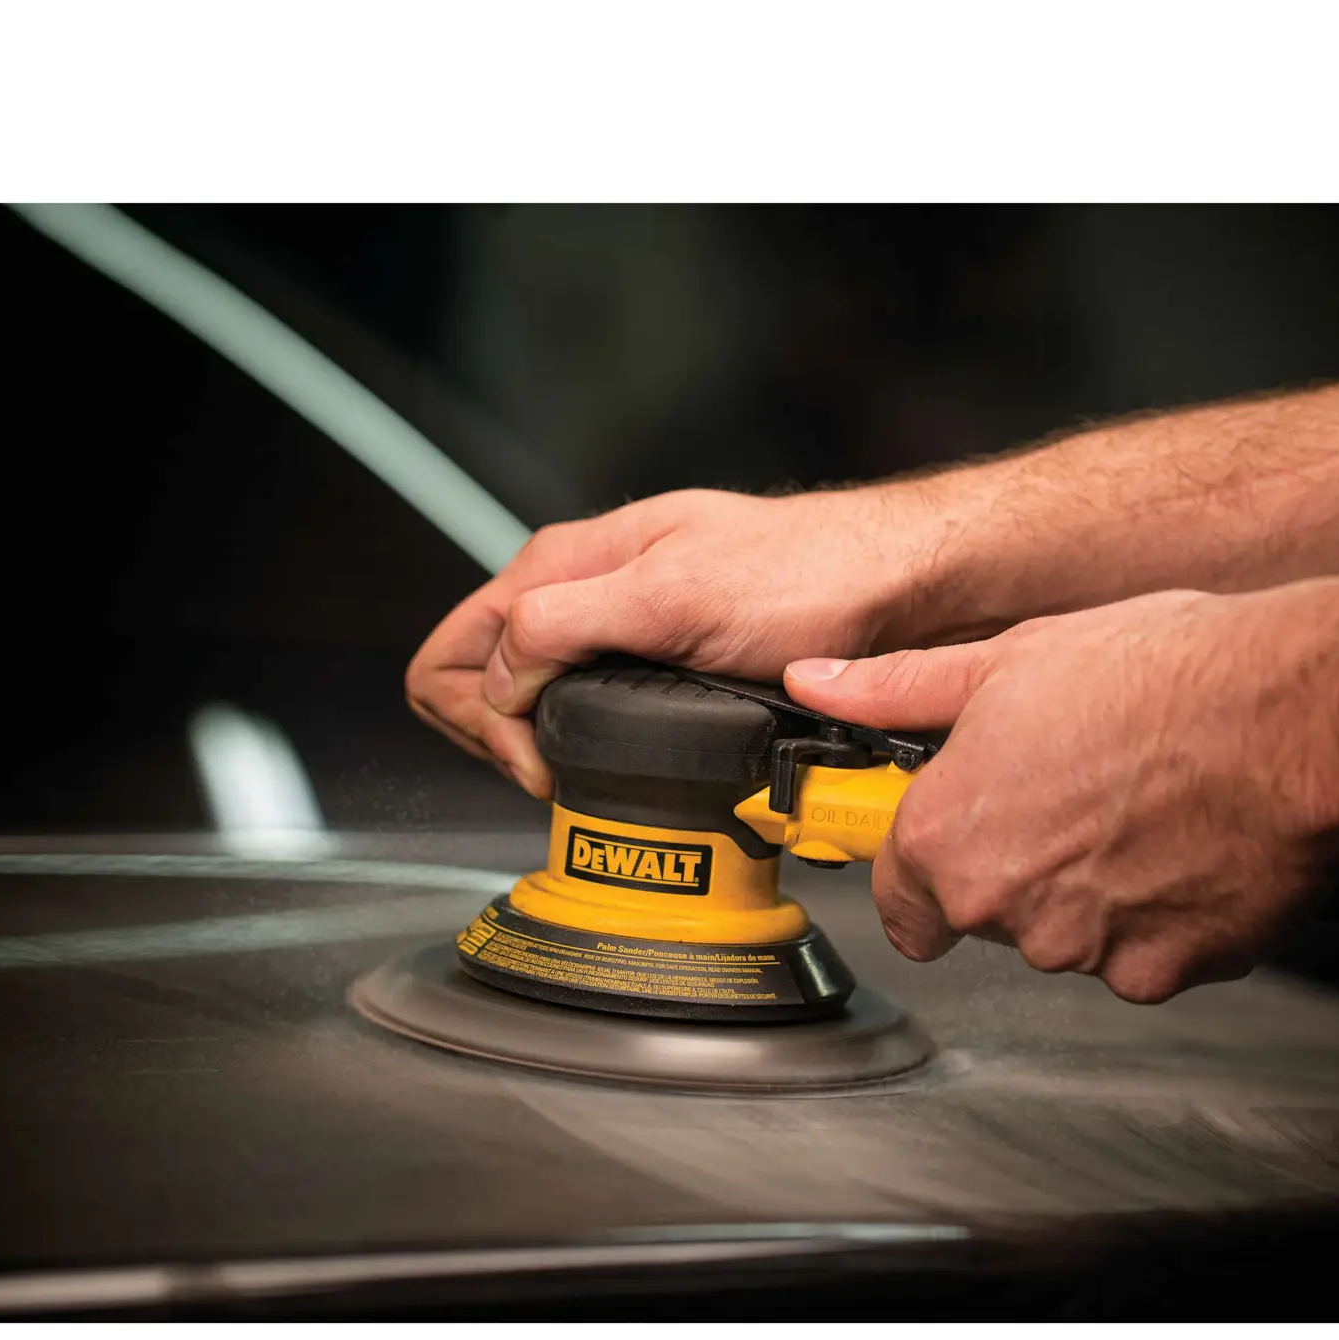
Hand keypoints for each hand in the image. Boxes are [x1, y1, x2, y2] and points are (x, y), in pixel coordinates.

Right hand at [406, 486, 941, 797]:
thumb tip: (500, 677)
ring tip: (585, 771)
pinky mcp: (653, 659)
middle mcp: (579, 591)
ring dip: (539, 743)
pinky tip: (617, 758)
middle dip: (497, 738)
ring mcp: (614, 626)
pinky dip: (582, 741)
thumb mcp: (673, 595)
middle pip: (473, 682)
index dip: (479, 721)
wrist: (888, 586)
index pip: (450, 654)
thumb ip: (566, 625)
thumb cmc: (805, 576)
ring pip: (526, 700)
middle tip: (555, 775)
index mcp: (565, 564)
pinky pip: (582, 707)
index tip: (540, 761)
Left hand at [784, 589, 1336, 1002]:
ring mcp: (1079, 948)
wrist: (1294, 718)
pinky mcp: (1160, 973)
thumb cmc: (1162, 677)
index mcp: (946, 836)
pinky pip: (1143, 957)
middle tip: (1076, 792)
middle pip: (986, 910)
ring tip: (1143, 808)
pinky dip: (1162, 920)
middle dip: (1020, 866)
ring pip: (1065, 934)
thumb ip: (899, 689)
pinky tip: (1188, 851)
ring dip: (1093, 892)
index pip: (898, 896)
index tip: (955, 838)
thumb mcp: (1007, 660)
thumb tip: (822, 684)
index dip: (926, 865)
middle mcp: (1000, 906)